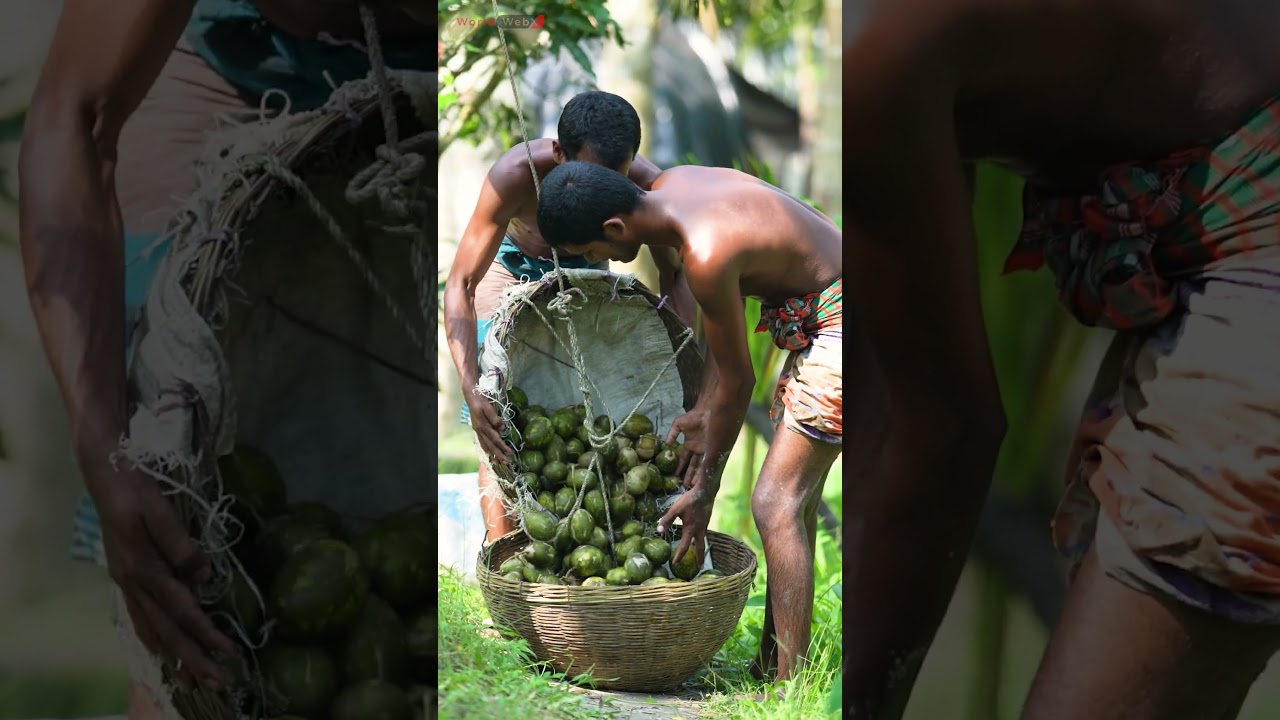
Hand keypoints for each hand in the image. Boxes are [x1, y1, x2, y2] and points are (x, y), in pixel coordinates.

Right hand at [91, 460, 235, 689]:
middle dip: (193, 658)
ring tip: (193, 678)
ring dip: (175, 654)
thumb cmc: (136, 488)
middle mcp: (132, 582)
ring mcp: (126, 581)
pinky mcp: (126, 575)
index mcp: (142, 569)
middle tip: (218, 682)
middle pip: (166, 630)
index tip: (229, 652)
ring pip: (151, 628)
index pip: (181, 610)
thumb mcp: (160, 510)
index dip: (205, 633)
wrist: (106, 474)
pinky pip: (140, 617)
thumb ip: (181, 544)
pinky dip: (154, 638)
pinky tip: (163, 648)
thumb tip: (203, 576)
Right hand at [466, 389, 512, 462]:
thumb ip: (494, 418)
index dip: (502, 446)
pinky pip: (482, 442)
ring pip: (485, 445)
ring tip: (499, 462)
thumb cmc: (480, 400)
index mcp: (482, 426)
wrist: (471, 396)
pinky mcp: (477, 429)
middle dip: (498, 454)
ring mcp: (477, 430)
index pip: (494, 439)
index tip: (510, 452)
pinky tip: (490, 453)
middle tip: (507, 462)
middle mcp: (479, 430)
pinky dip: (486, 449)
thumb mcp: (488, 407)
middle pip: (490, 445)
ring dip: (493, 454)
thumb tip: (502, 427)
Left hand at [656, 487, 713, 567]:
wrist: (706, 491)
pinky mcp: (707, 520)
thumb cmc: (690, 500)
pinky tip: (698, 535)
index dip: (679, 555)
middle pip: (700, 547)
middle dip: (699, 558)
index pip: (684, 546)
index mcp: (691, 529)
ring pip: (702, 540)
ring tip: (699, 553)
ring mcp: (705, 525)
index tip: (674, 563)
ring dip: (700, 548)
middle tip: (699, 567)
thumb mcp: (676, 509)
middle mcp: (699, 530)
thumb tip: (658, 530)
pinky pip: (704, 533)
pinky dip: (701, 538)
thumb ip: (667, 520)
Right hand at [666, 410, 707, 488]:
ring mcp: (704, 451)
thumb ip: (672, 433)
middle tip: (684, 486)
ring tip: (691, 486)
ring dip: (695, 476)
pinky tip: (700, 479)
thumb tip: (666, 443)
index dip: (679, 467)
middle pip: (692, 465)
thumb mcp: (678, 424)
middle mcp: (697, 449)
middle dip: (688, 475)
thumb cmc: (692, 417)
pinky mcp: (710, 450)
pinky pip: (706, 462)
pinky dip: (703, 470)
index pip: (683, 459)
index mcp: (689, 444)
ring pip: (699, 466)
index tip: (674, 476)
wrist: (707, 413)